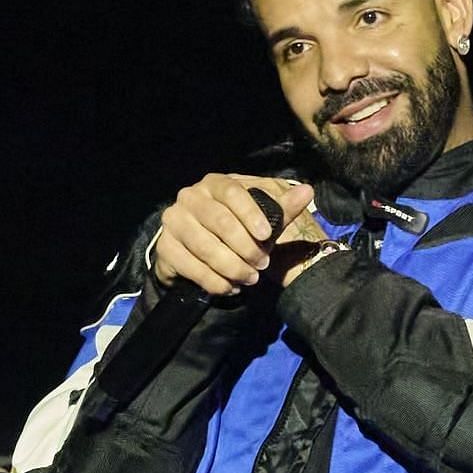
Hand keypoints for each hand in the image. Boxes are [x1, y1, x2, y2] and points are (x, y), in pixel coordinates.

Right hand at [153, 175, 316, 294]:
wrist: (197, 251)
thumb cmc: (235, 230)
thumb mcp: (261, 220)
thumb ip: (283, 209)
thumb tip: (307, 191)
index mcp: (214, 183)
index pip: (232, 193)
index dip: (250, 213)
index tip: (266, 235)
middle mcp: (189, 197)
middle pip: (219, 221)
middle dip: (244, 247)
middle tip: (261, 265)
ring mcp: (173, 221)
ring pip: (205, 246)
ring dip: (231, 267)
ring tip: (249, 280)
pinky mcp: (165, 247)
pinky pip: (190, 266)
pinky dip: (213, 281)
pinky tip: (229, 288)